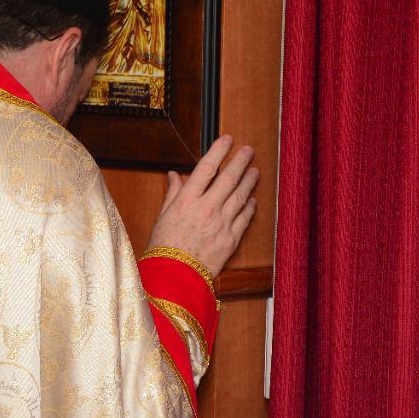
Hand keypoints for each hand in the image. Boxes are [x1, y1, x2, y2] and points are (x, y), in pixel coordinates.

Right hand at [146, 136, 258, 276]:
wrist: (174, 278)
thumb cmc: (163, 248)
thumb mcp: (162, 216)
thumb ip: (173, 194)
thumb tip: (175, 176)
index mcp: (186, 201)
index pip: (206, 167)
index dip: (218, 151)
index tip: (227, 140)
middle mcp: (206, 209)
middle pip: (228, 178)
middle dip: (240, 161)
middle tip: (248, 150)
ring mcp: (221, 224)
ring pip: (240, 196)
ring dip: (249, 181)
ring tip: (255, 171)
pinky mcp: (231, 239)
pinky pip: (244, 218)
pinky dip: (249, 207)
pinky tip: (252, 200)